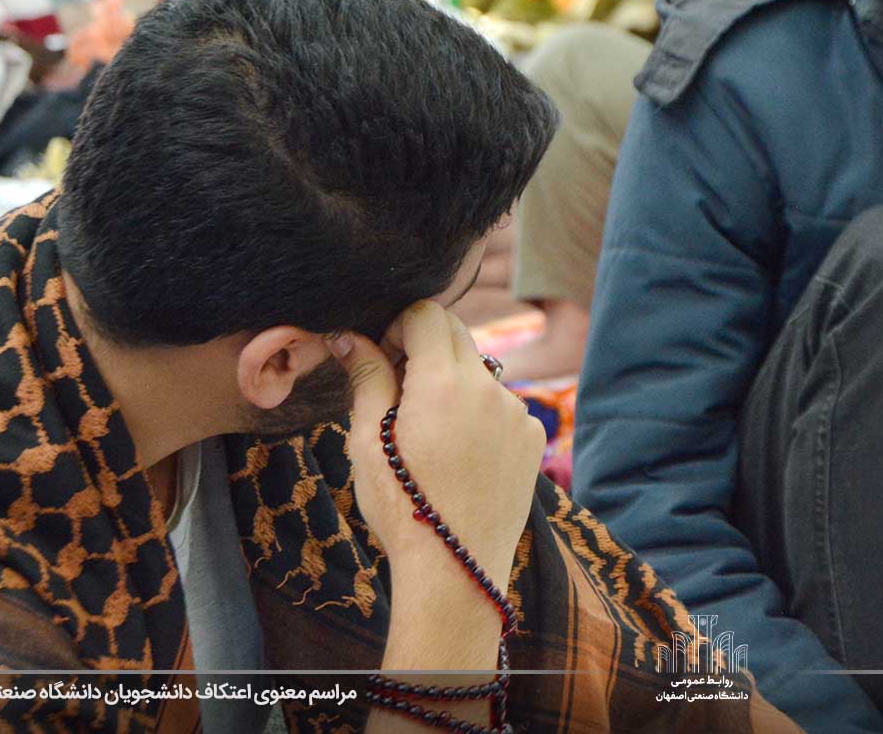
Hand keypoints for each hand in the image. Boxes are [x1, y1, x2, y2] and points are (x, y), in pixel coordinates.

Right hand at [335, 302, 545, 594]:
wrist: (456, 569)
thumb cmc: (402, 507)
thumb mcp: (368, 441)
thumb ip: (367, 378)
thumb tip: (349, 335)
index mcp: (444, 383)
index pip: (427, 313)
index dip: (399, 326)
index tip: (384, 358)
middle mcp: (489, 388)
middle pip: (457, 334)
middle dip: (425, 347)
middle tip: (400, 391)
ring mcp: (517, 412)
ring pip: (480, 370)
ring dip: (453, 382)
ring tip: (430, 433)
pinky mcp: (533, 437)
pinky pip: (502, 404)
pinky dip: (479, 412)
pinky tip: (460, 454)